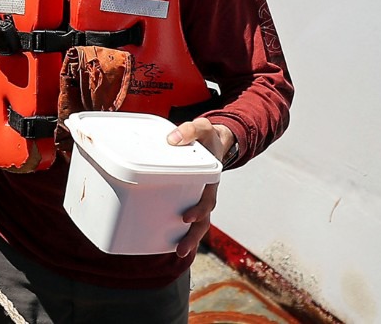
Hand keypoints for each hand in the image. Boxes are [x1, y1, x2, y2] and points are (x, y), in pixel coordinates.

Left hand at [167, 117, 233, 256]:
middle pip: (202, 219)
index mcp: (210, 178)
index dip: (198, 210)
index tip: (185, 217)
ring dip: (189, 238)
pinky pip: (187, 215)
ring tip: (178, 252)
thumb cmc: (205, 136)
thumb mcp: (201, 128)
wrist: (213, 139)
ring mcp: (197, 196)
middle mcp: (205, 191)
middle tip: (180, 249)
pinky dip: (180, 228)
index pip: (207, 199)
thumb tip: (172, 139)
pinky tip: (167, 239)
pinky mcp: (189, 196)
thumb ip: (189, 130)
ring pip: (197, 222)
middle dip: (193, 236)